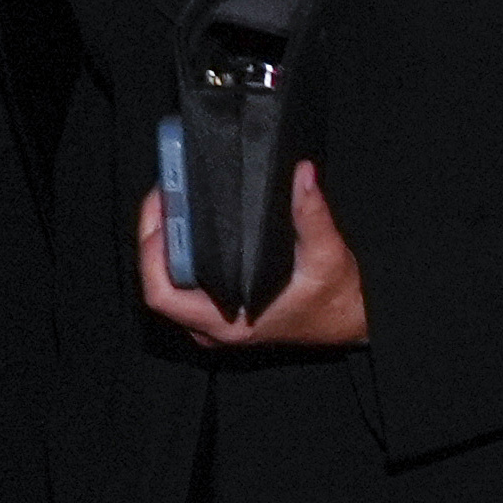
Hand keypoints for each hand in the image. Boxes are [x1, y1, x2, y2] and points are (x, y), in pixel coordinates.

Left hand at [139, 165, 370, 346]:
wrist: (349, 318)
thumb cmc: (336, 298)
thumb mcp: (328, 255)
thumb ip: (312, 215)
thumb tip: (302, 175)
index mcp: (230, 322)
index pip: (164, 295)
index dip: (152, 252)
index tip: (163, 210)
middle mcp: (214, 327)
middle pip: (158, 282)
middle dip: (156, 233)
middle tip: (167, 191)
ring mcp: (212, 321)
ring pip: (167, 282)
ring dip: (165, 240)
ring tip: (174, 198)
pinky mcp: (218, 310)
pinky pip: (181, 281)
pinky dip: (178, 250)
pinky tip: (188, 220)